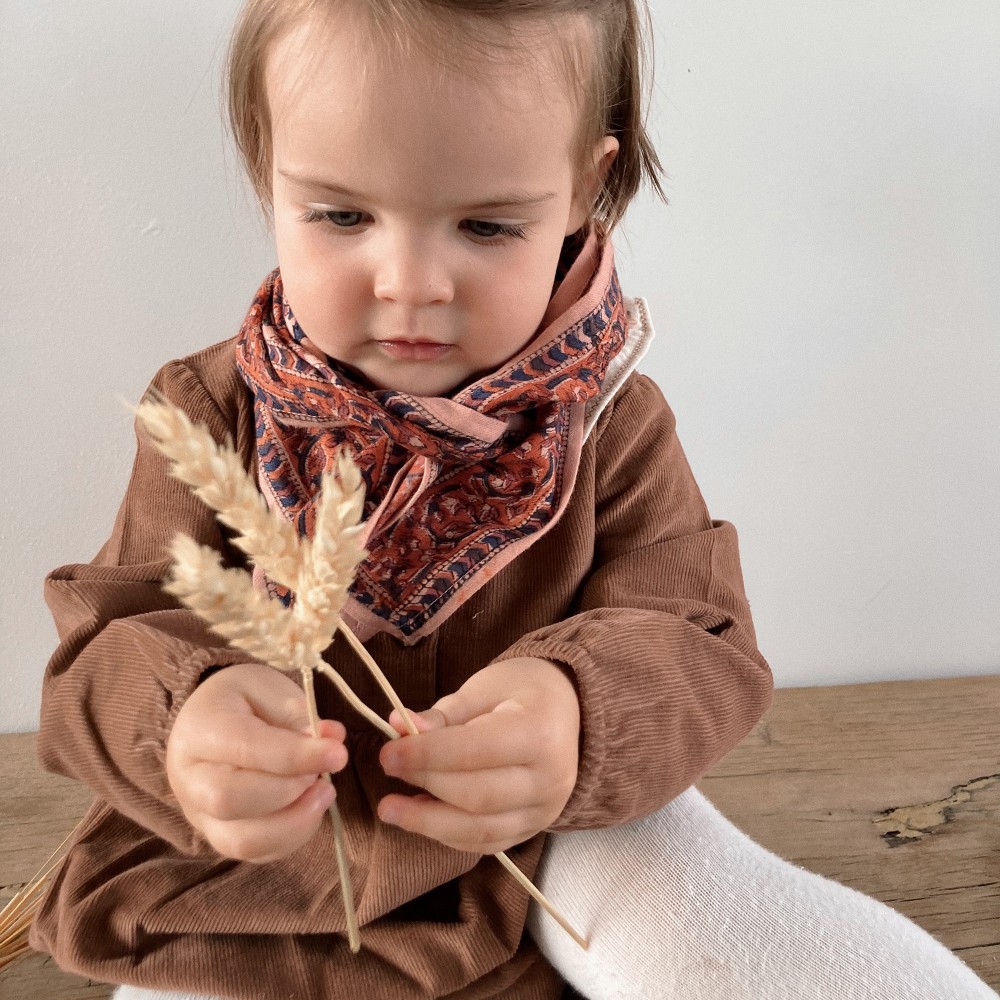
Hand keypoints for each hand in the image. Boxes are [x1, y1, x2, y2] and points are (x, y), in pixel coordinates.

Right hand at [166, 662, 347, 862]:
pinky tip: (309, 808)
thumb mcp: (270, 688)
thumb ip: (299, 716)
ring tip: (323, 793)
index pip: (246, 749)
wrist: (212, 716)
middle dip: (290, 791)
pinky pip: (253, 853)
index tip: (338, 754)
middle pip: (230, 801)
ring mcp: (198, 814)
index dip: (297, 757)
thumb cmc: (244, 698)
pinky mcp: (217, 836)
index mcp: (198, 728)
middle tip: (322, 774)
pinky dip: (291, 837)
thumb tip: (331, 741)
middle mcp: (188, 777)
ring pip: (240, 840)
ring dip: (294, 822)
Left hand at [377, 657, 579, 854]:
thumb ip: (444, 715)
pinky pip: (485, 843)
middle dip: (425, 784)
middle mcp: (550, 780)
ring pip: (479, 830)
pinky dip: (447, 834)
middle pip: (476, 796)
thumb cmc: (522, 691)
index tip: (388, 753)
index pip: (474, 752)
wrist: (568, 710)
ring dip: (428, 822)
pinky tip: (421, 815)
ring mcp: (545, 810)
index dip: (426, 755)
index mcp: (540, 734)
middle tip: (388, 769)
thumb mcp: (484, 688)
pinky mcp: (533, 829)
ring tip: (391, 808)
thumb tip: (398, 726)